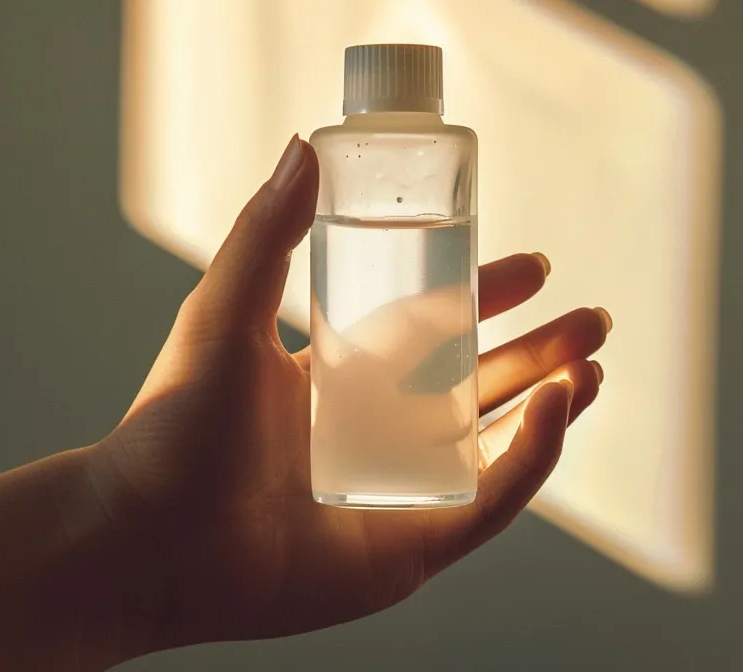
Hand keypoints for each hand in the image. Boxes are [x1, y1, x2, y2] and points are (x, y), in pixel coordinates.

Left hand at [89, 136, 610, 652]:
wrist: (147, 537)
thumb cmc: (171, 431)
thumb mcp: (224, 314)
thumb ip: (267, 233)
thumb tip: (306, 145)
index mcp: (334, 382)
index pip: (430, 334)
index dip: (485, 300)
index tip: (533, 268)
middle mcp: (371, 438)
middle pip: (479, 389)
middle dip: (542, 352)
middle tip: (592, 319)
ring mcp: (396, 495)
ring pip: (496, 447)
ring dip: (554, 405)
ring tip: (595, 364)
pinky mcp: (410, 548)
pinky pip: (488, 501)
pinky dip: (531, 456)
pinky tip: (558, 404)